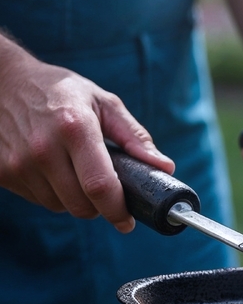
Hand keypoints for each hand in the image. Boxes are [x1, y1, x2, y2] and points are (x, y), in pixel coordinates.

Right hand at [0, 47, 172, 231]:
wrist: (5, 81)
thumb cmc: (62, 91)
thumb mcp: (104, 103)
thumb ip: (135, 138)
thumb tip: (165, 167)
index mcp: (75, 128)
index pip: (100, 185)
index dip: (117, 210)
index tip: (129, 221)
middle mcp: (43, 149)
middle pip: (80, 205)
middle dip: (100, 207)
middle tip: (106, 192)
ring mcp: (18, 162)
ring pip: (59, 206)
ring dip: (75, 200)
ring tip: (77, 172)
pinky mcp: (2, 171)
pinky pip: (37, 199)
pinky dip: (52, 193)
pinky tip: (54, 170)